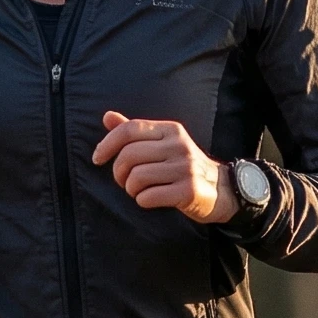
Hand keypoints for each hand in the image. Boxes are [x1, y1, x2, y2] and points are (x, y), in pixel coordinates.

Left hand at [92, 111, 238, 223]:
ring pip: (137, 177)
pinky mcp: (188, 191)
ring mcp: (185, 168)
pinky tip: (149, 199)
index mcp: (170, 130)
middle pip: (129, 156)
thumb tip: (107, 117)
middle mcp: (179, 145)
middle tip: (122, 181)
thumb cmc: (182, 166)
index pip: (129, 130)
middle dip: (118, 172)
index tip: (97, 158)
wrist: (220, 189)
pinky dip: (142, 201)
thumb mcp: (162, 143)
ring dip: (130, 189)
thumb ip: (135, 132)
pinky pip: (148, 197)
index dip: (107, 144)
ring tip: (137, 190)